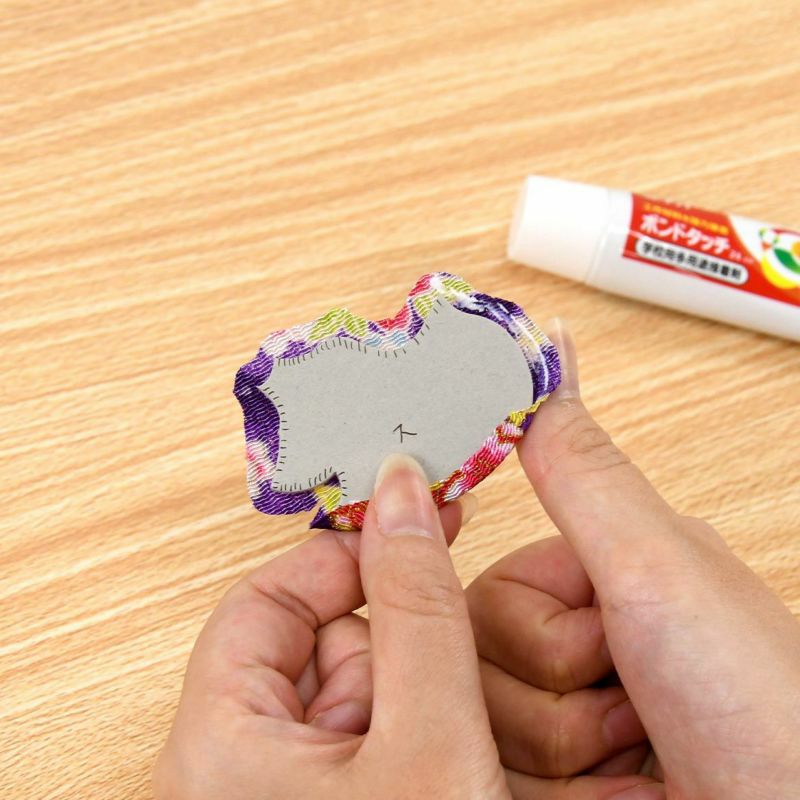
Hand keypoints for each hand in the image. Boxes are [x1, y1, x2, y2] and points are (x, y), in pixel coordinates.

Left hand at [153, 460, 509, 799]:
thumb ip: (416, 613)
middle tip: (449, 660)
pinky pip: (367, 732)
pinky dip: (413, 727)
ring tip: (454, 740)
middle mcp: (234, 767)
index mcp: (218, 748)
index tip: (412, 523)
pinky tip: (449, 761)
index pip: (264, 600)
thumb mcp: (429, 742)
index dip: (344, 557)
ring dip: (411, 689)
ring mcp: (279, 789)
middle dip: (389, 640)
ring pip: (350, 685)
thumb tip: (402, 496)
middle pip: (313, 640)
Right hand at [477, 320, 799, 798]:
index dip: (530, 627)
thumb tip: (546, 350)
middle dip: (551, 697)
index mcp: (603, 578)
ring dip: (559, 754)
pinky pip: (496, 777)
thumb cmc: (760, 704)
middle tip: (632, 704)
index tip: (591, 647)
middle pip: (476, 659)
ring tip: (639, 757)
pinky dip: (556, 792)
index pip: (490, 592)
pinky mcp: (563, 785)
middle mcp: (586, 645)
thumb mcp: (656, 568)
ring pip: (482, 723)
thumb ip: (580, 470)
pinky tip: (619, 792)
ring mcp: (575, 721)